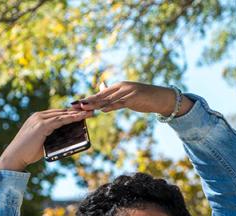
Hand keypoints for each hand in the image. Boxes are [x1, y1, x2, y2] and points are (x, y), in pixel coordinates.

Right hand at [0, 106, 93, 171]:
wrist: (15, 156)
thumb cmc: (27, 152)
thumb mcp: (42, 143)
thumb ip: (52, 138)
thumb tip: (65, 141)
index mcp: (37, 118)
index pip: (57, 114)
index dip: (70, 113)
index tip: (82, 113)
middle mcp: (38, 116)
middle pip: (61, 112)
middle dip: (76, 111)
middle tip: (90, 110)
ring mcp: (39, 119)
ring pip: (62, 114)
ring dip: (77, 113)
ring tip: (89, 113)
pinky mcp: (41, 125)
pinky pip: (60, 120)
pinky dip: (71, 118)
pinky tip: (80, 118)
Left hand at [74, 81, 193, 117]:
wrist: (161, 98)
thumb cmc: (144, 98)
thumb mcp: (127, 95)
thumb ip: (113, 95)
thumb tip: (101, 92)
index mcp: (118, 86)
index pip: (100, 94)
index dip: (87, 99)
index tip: (75, 103)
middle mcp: (121, 87)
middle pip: (101, 95)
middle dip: (87, 101)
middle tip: (74, 105)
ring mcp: (128, 91)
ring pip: (109, 99)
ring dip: (95, 104)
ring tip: (83, 107)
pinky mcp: (134, 97)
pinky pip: (120, 103)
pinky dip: (111, 106)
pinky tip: (102, 109)